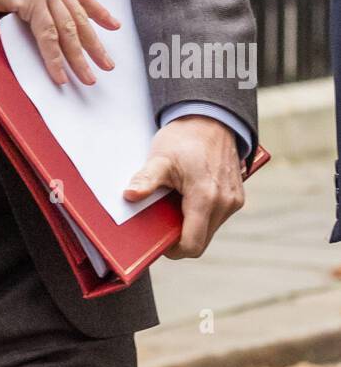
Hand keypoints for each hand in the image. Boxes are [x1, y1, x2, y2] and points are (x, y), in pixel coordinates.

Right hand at [0, 0, 119, 87]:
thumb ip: (27, 7)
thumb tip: (33, 29)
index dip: (98, 12)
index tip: (113, 25)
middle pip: (78, 16)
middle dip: (94, 43)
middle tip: (105, 63)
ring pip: (67, 28)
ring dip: (78, 56)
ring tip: (86, 75)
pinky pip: (47, 34)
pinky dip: (54, 56)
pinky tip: (59, 71)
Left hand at [123, 115, 244, 257]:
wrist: (210, 118)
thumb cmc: (184, 137)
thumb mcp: (160, 157)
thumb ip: (146, 179)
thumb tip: (130, 195)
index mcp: (206, 198)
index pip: (192, 245)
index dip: (173, 248)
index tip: (159, 239)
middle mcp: (226, 203)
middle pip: (201, 239)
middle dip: (180, 234)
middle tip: (162, 219)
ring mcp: (234, 200)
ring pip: (209, 229)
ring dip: (192, 224)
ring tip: (174, 203)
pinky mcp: (237, 196)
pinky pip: (217, 217)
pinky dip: (202, 214)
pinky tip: (187, 197)